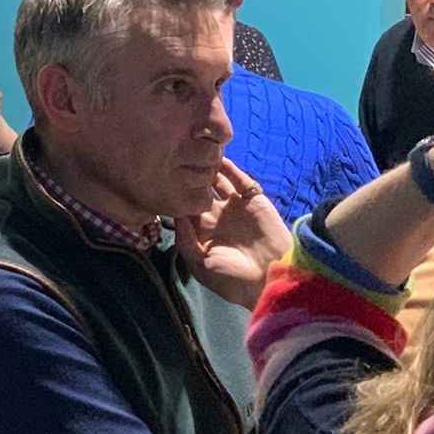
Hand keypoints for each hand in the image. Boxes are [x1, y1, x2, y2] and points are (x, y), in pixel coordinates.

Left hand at [172, 159, 290, 309]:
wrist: (270, 278)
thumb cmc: (232, 278)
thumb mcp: (200, 264)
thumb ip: (185, 240)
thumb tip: (174, 215)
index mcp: (201, 232)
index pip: (184, 207)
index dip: (176, 194)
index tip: (163, 180)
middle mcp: (216, 216)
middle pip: (199, 190)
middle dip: (190, 177)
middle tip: (179, 161)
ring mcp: (235, 207)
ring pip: (219, 182)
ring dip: (210, 170)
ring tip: (199, 155)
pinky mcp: (254, 201)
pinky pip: (241, 181)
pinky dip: (231, 169)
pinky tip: (220, 160)